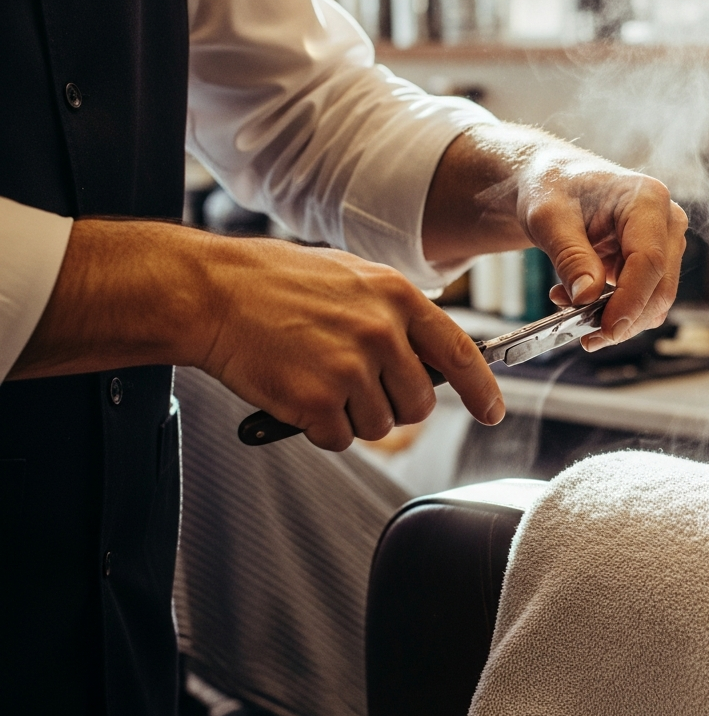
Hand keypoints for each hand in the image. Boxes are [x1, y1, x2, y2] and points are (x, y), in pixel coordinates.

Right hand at [14, 220, 503, 451]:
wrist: (208, 291)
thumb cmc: (272, 282)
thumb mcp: (350, 276)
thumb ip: (394, 312)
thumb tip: (428, 352)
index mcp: (396, 297)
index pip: (460, 353)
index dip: (482, 390)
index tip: (492, 413)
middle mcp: (381, 332)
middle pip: (419, 404)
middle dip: (393, 406)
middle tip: (355, 386)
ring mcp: (350, 368)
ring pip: (378, 426)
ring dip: (350, 416)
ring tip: (315, 378)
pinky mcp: (316, 400)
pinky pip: (339, 439)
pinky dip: (319, 428)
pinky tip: (296, 394)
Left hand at [518, 156, 688, 351]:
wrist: (555, 183)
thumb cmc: (553, 187)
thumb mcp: (548, 218)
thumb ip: (569, 256)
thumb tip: (586, 297)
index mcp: (647, 199)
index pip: (650, 260)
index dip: (630, 301)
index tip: (605, 330)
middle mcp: (667, 221)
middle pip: (660, 287)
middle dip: (625, 319)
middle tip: (586, 337)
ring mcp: (665, 243)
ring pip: (655, 300)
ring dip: (617, 317)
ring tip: (568, 307)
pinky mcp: (655, 263)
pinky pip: (643, 300)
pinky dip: (614, 311)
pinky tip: (579, 301)